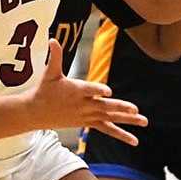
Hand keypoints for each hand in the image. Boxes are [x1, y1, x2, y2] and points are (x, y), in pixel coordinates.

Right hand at [26, 39, 146, 144]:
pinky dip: (121, 134)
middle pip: (103, 107)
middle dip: (120, 108)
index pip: (89, 90)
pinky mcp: (88, 122)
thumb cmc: (44, 90)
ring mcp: (86, 115)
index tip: (108, 92)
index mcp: (75, 90)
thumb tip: (52, 39)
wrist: (36, 113)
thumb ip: (54, 56)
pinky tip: (134, 141)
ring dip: (127, 120)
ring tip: (144, 121)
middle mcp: (83, 105)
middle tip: (135, 110)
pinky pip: (107, 129)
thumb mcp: (49, 73)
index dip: (98, 90)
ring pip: (109, 118)